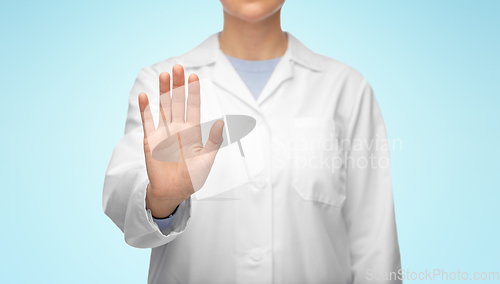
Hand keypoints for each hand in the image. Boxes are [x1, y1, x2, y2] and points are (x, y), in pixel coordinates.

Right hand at [139, 64, 224, 217]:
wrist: (173, 191)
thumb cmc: (193, 177)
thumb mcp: (207, 159)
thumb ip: (213, 141)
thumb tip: (220, 122)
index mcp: (192, 131)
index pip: (193, 106)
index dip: (193, 92)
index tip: (195, 76)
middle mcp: (177, 127)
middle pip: (178, 101)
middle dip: (178, 84)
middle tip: (178, 67)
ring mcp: (163, 132)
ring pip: (163, 106)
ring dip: (163, 91)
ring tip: (164, 74)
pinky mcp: (150, 140)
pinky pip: (147, 121)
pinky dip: (145, 109)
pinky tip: (144, 95)